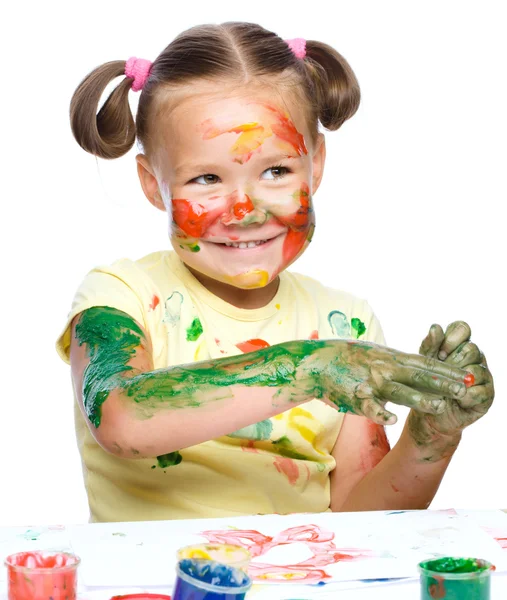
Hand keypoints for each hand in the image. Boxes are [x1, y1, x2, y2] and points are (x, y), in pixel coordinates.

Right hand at [297, 340, 469, 425]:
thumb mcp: (374, 352)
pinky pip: (371, 408)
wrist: (317, 363)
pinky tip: (394, 419)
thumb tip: (418, 364)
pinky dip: (382, 413)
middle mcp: (384, 368)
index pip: (424, 363)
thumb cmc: (346, 357)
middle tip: (464, 388)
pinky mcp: (357, 398)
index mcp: (390, 357)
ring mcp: (371, 383)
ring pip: (399, 392)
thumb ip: (395, 360)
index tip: (465, 373)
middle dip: (442, 383)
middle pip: (418, 376)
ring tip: (439, 406)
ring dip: (420, 399)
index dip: (445, 369)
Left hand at [407, 321, 494, 459]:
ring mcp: (483, 375)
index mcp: (459, 345)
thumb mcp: (424, 363)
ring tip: (447, 388)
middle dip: (453, 361)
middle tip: (441, 373)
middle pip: (471, 348)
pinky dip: (465, 397)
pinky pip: (480, 391)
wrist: (429, 413)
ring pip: (476, 370)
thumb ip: (430, 345)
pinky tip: (456, 400)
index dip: (451, 339)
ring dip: (458, 380)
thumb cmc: (425, 383)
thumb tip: (436, 327)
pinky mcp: (487, 395)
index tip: (439, 354)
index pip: (462, 328)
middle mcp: (475, 357)